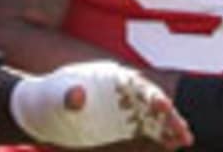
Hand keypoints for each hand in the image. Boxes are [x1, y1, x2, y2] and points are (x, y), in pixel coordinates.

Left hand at [10, 61, 193, 149]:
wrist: (39, 114)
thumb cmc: (45, 98)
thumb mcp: (53, 96)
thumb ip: (67, 94)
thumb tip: (78, 95)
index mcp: (109, 78)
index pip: (136, 84)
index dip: (151, 94)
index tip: (163, 106)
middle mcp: (120, 93)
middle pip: (151, 102)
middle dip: (169, 116)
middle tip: (183, 133)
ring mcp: (122, 110)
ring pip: (153, 118)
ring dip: (169, 128)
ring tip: (183, 141)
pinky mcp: (120, 127)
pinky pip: (145, 132)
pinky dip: (158, 138)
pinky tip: (170, 145)